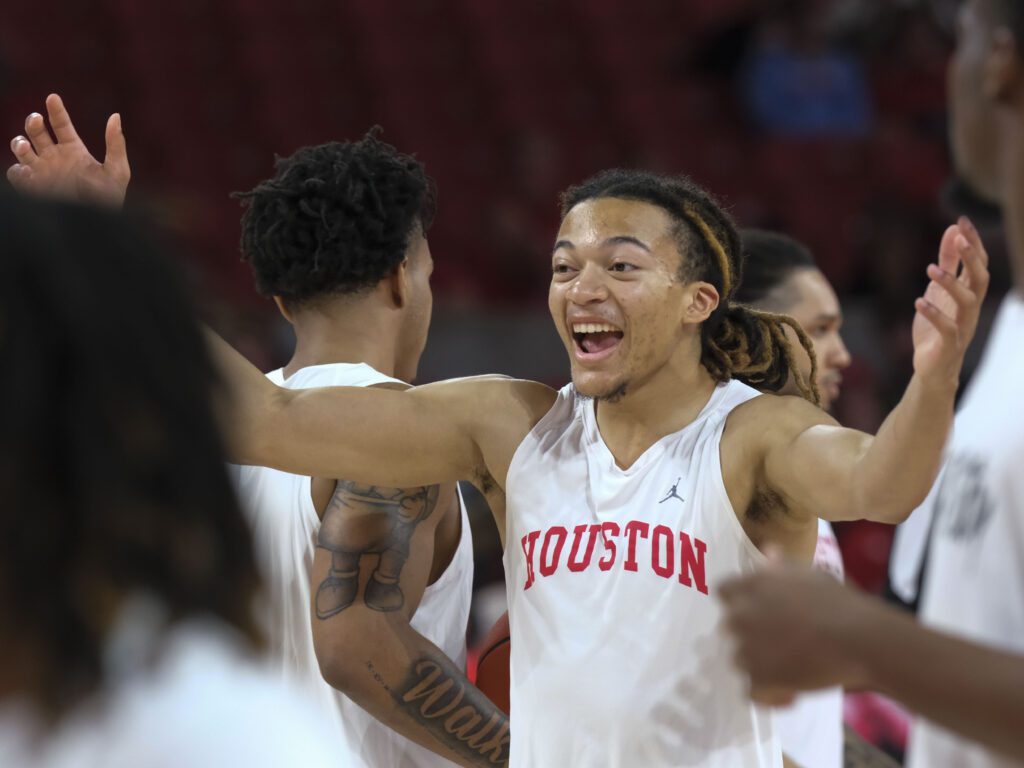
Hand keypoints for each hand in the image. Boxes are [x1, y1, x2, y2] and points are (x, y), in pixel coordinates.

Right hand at [7, 93, 128, 207]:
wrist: (98, 223)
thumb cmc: (110, 197)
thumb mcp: (117, 170)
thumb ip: (116, 144)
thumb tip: (116, 116)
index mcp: (73, 150)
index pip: (60, 124)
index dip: (56, 110)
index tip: (53, 97)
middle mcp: (55, 157)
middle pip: (36, 132)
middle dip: (33, 123)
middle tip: (37, 120)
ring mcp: (42, 171)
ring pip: (21, 149)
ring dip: (20, 144)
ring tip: (26, 147)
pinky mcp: (33, 187)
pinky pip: (17, 175)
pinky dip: (17, 171)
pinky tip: (27, 171)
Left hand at [718, 554, 872, 704]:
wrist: (856, 638)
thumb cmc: (838, 602)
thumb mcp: (810, 575)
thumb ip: (782, 567)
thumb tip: (768, 550)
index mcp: (752, 586)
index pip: (723, 590)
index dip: (738, 601)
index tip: (757, 610)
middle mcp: (741, 615)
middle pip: (730, 626)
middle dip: (749, 634)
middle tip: (780, 642)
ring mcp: (747, 648)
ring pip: (739, 659)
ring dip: (759, 665)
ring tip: (790, 668)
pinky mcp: (759, 678)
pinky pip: (752, 692)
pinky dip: (769, 695)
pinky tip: (790, 694)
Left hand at [912, 217, 989, 390]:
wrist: (931, 368)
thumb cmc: (936, 327)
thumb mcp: (938, 290)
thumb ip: (947, 263)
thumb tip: (953, 231)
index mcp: (970, 294)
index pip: (979, 264)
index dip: (973, 242)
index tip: (962, 221)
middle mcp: (971, 309)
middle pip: (981, 279)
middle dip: (973, 258)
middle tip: (960, 238)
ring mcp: (962, 327)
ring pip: (968, 303)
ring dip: (951, 284)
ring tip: (930, 269)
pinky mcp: (949, 346)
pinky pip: (948, 329)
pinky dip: (934, 315)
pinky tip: (919, 302)